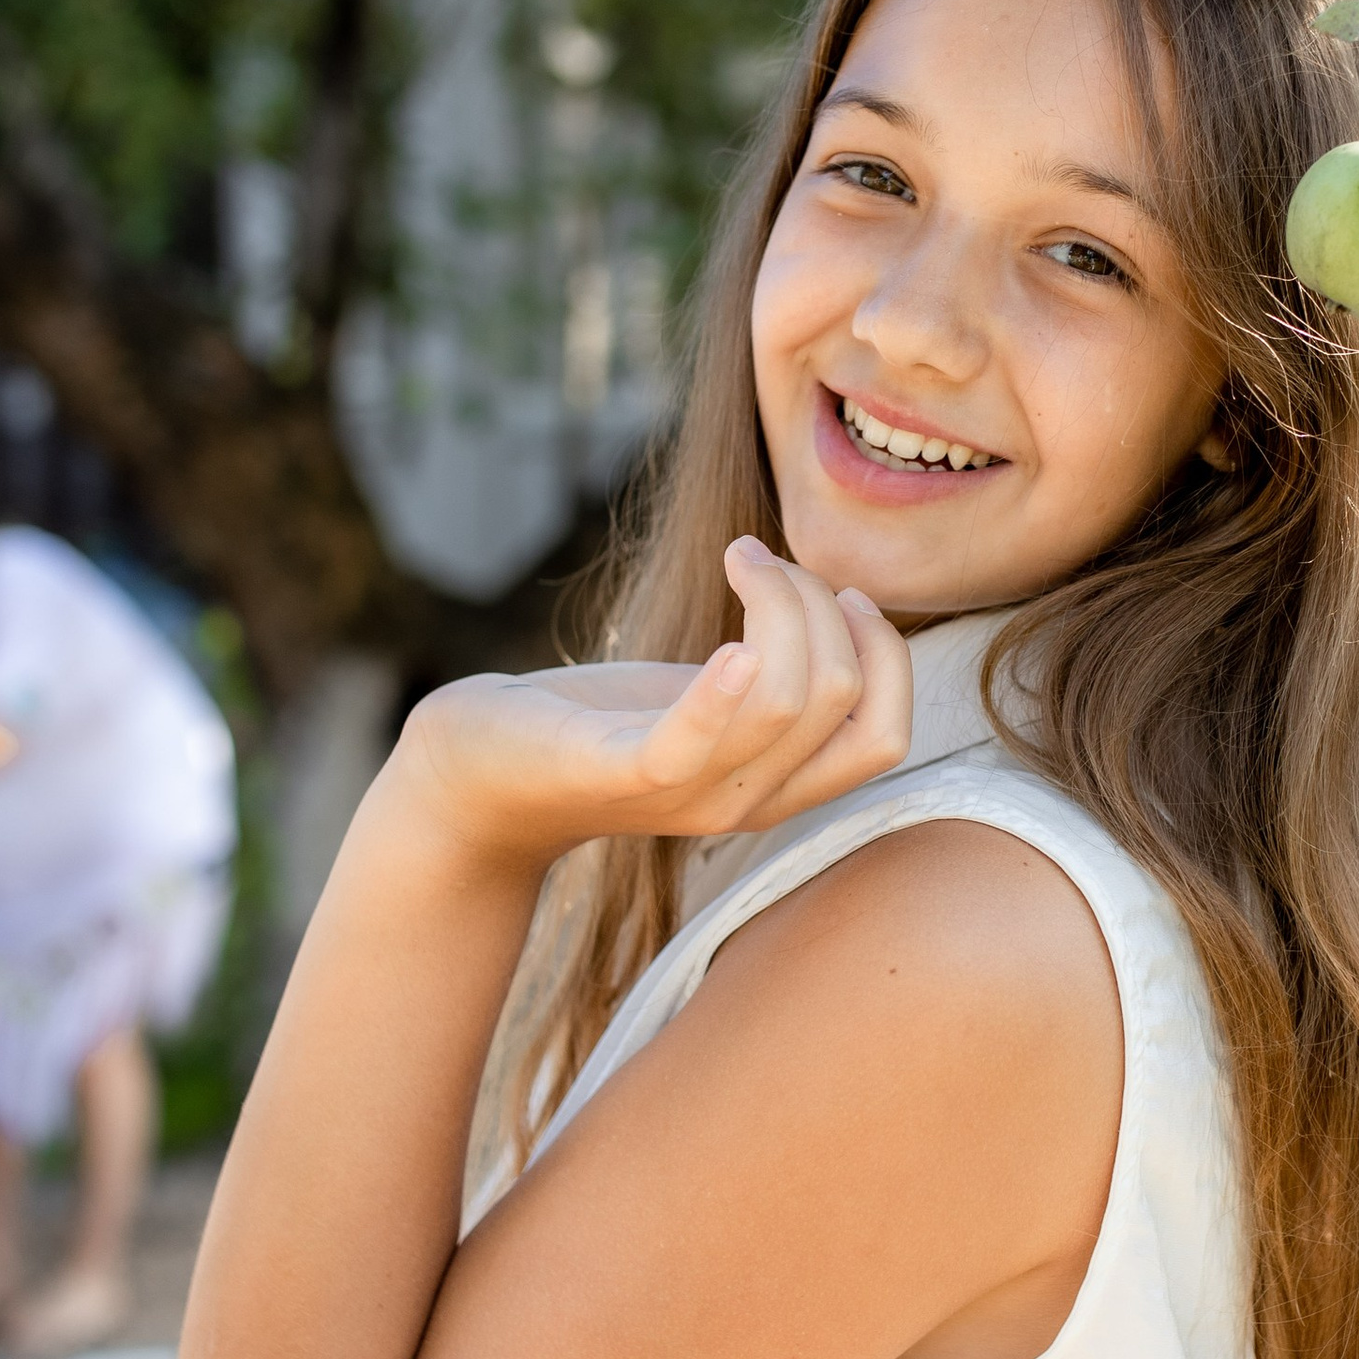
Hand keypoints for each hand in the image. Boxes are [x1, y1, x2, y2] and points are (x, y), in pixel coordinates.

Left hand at [392, 539, 914, 871]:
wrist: (473, 772)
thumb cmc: (592, 720)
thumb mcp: (703, 695)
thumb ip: (773, 671)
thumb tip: (851, 599)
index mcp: (775, 784)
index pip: (885, 735)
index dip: (884, 651)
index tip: (839, 592)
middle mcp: (744, 801)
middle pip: (843, 699)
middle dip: (821, 603)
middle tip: (756, 560)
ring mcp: (685, 795)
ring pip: (790, 700)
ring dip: (779, 600)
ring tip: (737, 558)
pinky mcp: (617, 773)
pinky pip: (695, 743)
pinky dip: (724, 687)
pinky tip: (729, 642)